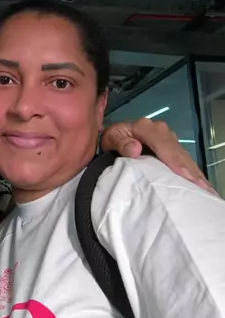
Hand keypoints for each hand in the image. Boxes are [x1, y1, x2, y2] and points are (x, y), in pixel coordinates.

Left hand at [101, 118, 217, 195]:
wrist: (116, 135)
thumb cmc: (114, 138)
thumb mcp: (111, 138)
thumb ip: (120, 142)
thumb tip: (135, 150)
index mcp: (145, 127)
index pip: (163, 144)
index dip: (174, 160)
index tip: (185, 176)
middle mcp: (161, 131)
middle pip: (177, 151)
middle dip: (190, 170)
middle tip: (202, 188)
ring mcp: (169, 138)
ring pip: (183, 155)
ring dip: (194, 172)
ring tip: (205, 190)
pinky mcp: (172, 147)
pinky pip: (184, 159)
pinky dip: (192, 172)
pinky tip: (200, 185)